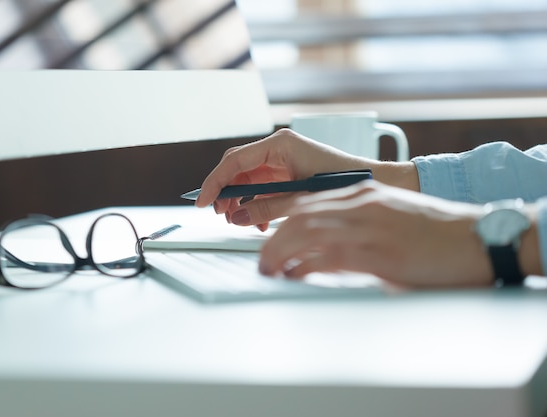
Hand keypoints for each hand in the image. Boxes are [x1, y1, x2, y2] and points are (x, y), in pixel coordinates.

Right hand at [196, 129, 416, 229]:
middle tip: (220, 215)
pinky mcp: (287, 172)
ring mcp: (282, 160)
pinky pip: (261, 187)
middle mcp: (277, 149)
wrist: (375, 182)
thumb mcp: (300, 198)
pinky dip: (256, 204)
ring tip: (240, 222)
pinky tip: (260, 222)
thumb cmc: (343, 183)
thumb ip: (266, 207)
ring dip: (240, 201)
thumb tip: (236, 217)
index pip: (234, 161)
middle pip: (236, 169)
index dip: (214, 182)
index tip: (202, 202)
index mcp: (279, 145)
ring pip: (246, 180)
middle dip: (225, 193)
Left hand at [258, 180, 493, 287]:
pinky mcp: (375, 252)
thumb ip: (359, 225)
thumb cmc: (437, 232)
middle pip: (299, 215)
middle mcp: (360, 204)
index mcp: (363, 193)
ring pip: (304, 233)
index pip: (307, 200)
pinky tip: (294, 277)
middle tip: (263, 257)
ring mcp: (367, 226)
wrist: (477, 238)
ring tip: (269, 269)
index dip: (281, 217)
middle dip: (273, 237)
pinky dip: (303, 268)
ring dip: (279, 253)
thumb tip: (328, 250)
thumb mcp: (391, 217)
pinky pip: (325, 258)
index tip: (268, 233)